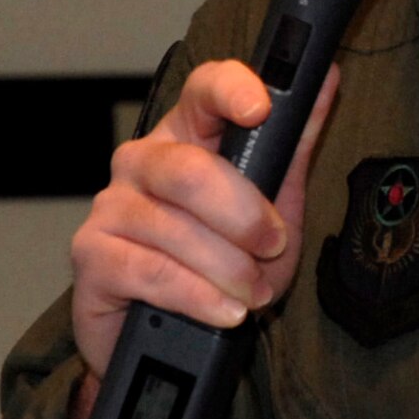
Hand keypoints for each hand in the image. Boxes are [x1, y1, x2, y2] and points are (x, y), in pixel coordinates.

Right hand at [70, 58, 338, 376]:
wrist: (176, 337)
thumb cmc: (223, 262)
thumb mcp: (273, 205)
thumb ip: (293, 147)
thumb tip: (327, 81)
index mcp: (187, 134)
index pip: (203, 90)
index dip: (230, 90)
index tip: (259, 108)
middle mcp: (141, 160)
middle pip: (190, 172)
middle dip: (244, 218)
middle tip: (273, 247)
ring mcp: (110, 206)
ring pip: (175, 229)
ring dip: (229, 269)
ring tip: (252, 292)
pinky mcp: (91, 255)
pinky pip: (152, 272)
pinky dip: (200, 296)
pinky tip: (224, 310)